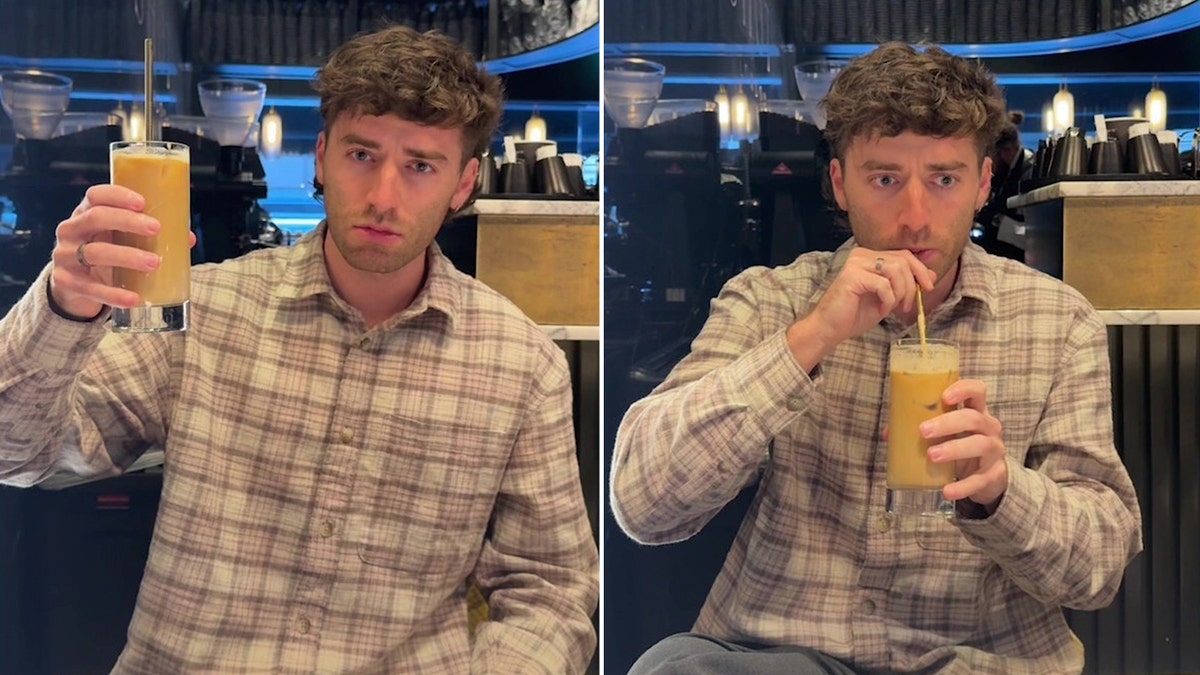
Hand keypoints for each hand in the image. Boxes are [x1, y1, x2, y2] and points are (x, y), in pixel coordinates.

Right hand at [49, 184, 194, 318]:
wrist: (76, 285)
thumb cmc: (106, 252)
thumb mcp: (122, 239)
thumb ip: (150, 235)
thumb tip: (187, 238)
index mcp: (86, 213)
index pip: (96, 196)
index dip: (117, 196)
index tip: (142, 202)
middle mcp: (71, 230)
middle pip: (95, 218)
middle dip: (127, 222)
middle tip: (156, 229)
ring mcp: (65, 256)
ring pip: (94, 253)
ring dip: (127, 257)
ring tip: (154, 262)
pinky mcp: (65, 281)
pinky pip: (90, 287)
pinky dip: (113, 294)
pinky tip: (134, 298)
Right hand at [786, 248, 935, 370]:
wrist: (830, 328)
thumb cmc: (855, 314)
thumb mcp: (888, 297)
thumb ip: (905, 283)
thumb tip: (930, 273)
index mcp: (869, 256)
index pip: (904, 255)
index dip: (920, 269)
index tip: (928, 287)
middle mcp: (861, 255)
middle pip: (902, 260)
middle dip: (913, 284)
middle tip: (909, 305)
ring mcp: (855, 263)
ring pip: (895, 270)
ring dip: (902, 293)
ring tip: (895, 308)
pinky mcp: (852, 276)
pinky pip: (883, 285)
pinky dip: (889, 300)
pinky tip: (882, 310)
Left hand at [921, 378, 1008, 511]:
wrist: (987, 477)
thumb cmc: (962, 445)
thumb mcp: (947, 433)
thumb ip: (922, 427)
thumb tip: (889, 433)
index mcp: (976, 411)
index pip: (977, 391)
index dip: (963, 389)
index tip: (944, 396)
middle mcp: (989, 428)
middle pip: (973, 418)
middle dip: (947, 423)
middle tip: (923, 431)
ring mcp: (994, 451)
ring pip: (980, 445)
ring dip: (954, 449)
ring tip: (931, 455)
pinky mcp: (994, 475)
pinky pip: (980, 480)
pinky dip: (963, 486)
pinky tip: (947, 490)